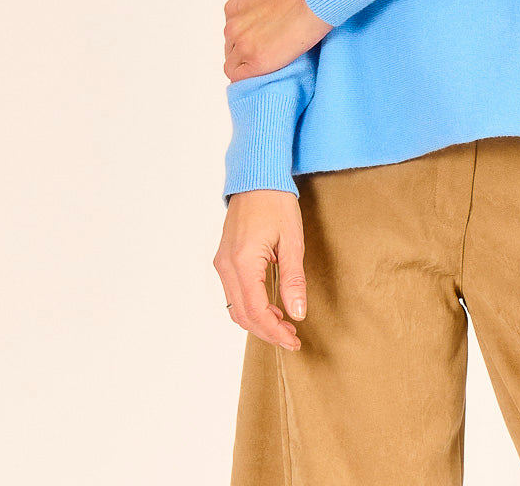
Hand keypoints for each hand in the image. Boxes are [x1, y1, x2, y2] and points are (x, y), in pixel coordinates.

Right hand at [214, 190, 306, 349]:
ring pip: (235, 307)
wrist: (257, 178)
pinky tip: (269, 306)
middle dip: (267, 331)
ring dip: (257, 321)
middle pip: (242, 315)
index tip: (293, 340)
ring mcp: (222, 262)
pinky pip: (233, 293)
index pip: (256, 312)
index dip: (274, 331)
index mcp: (243, 262)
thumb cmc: (276, 203)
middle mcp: (226, 266)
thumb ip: (293, 279)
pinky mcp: (224, 259)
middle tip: (291, 337)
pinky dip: (249, 306)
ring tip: (283, 324)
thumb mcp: (292, 241)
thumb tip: (297, 312)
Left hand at [223, 0, 331, 81]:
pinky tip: (260, 71)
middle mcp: (233, 23)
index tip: (260, 32)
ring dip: (246, 60)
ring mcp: (243, 43)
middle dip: (246, 43)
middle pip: (231, 41)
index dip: (246, 29)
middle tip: (268, 44)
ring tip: (268, 58)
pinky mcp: (256, 60)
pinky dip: (246, 75)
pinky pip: (237, 75)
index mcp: (234, 4)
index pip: (232, 24)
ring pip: (233, 59)